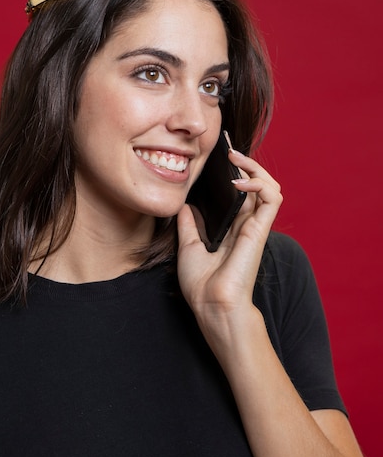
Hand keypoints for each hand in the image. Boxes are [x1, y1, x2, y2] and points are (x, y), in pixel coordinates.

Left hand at [177, 150, 282, 329]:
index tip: (220, 156)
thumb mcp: (187, 245)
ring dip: (255, 168)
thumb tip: (185, 205)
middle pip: (255, 185)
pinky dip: (259, 183)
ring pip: (269, 187)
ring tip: (235, 158)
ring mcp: (255, 226)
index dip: (234, 173)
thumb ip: (189, 224)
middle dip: (245, 164)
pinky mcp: (260, 230)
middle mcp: (246, 224)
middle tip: (228, 150)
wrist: (210, 305)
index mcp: (232, 228)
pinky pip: (271, 198)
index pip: (240, 192)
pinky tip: (239, 181)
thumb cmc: (201, 283)